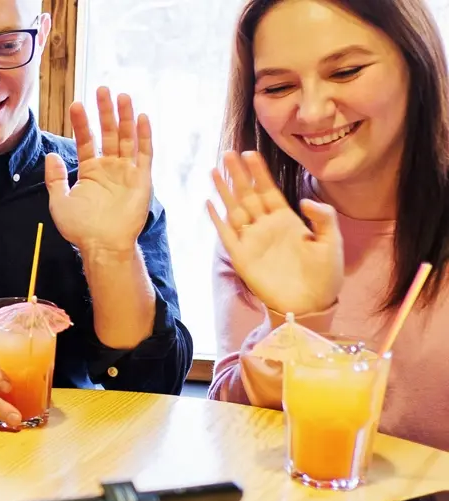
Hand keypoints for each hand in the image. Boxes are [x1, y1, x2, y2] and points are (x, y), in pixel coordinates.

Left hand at [46, 87, 153, 253]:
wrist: (103, 245)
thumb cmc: (81, 228)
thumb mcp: (59, 201)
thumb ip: (55, 177)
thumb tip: (51, 155)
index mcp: (91, 170)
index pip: (86, 140)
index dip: (82, 123)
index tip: (76, 105)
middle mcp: (110, 167)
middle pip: (108, 133)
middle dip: (105, 111)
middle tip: (101, 89)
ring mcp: (127, 171)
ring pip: (127, 138)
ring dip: (125, 117)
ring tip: (121, 96)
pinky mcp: (142, 178)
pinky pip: (145, 153)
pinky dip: (144, 136)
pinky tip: (142, 117)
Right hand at [207, 151, 342, 315]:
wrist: (310, 304)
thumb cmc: (325, 274)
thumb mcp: (332, 241)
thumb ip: (323, 217)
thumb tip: (304, 200)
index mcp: (287, 220)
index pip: (269, 190)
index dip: (259, 173)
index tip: (251, 153)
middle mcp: (266, 226)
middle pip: (248, 194)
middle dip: (239, 174)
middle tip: (228, 153)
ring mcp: (252, 240)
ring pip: (234, 209)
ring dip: (225, 190)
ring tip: (214, 170)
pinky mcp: (241, 256)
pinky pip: (226, 234)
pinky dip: (217, 219)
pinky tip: (210, 203)